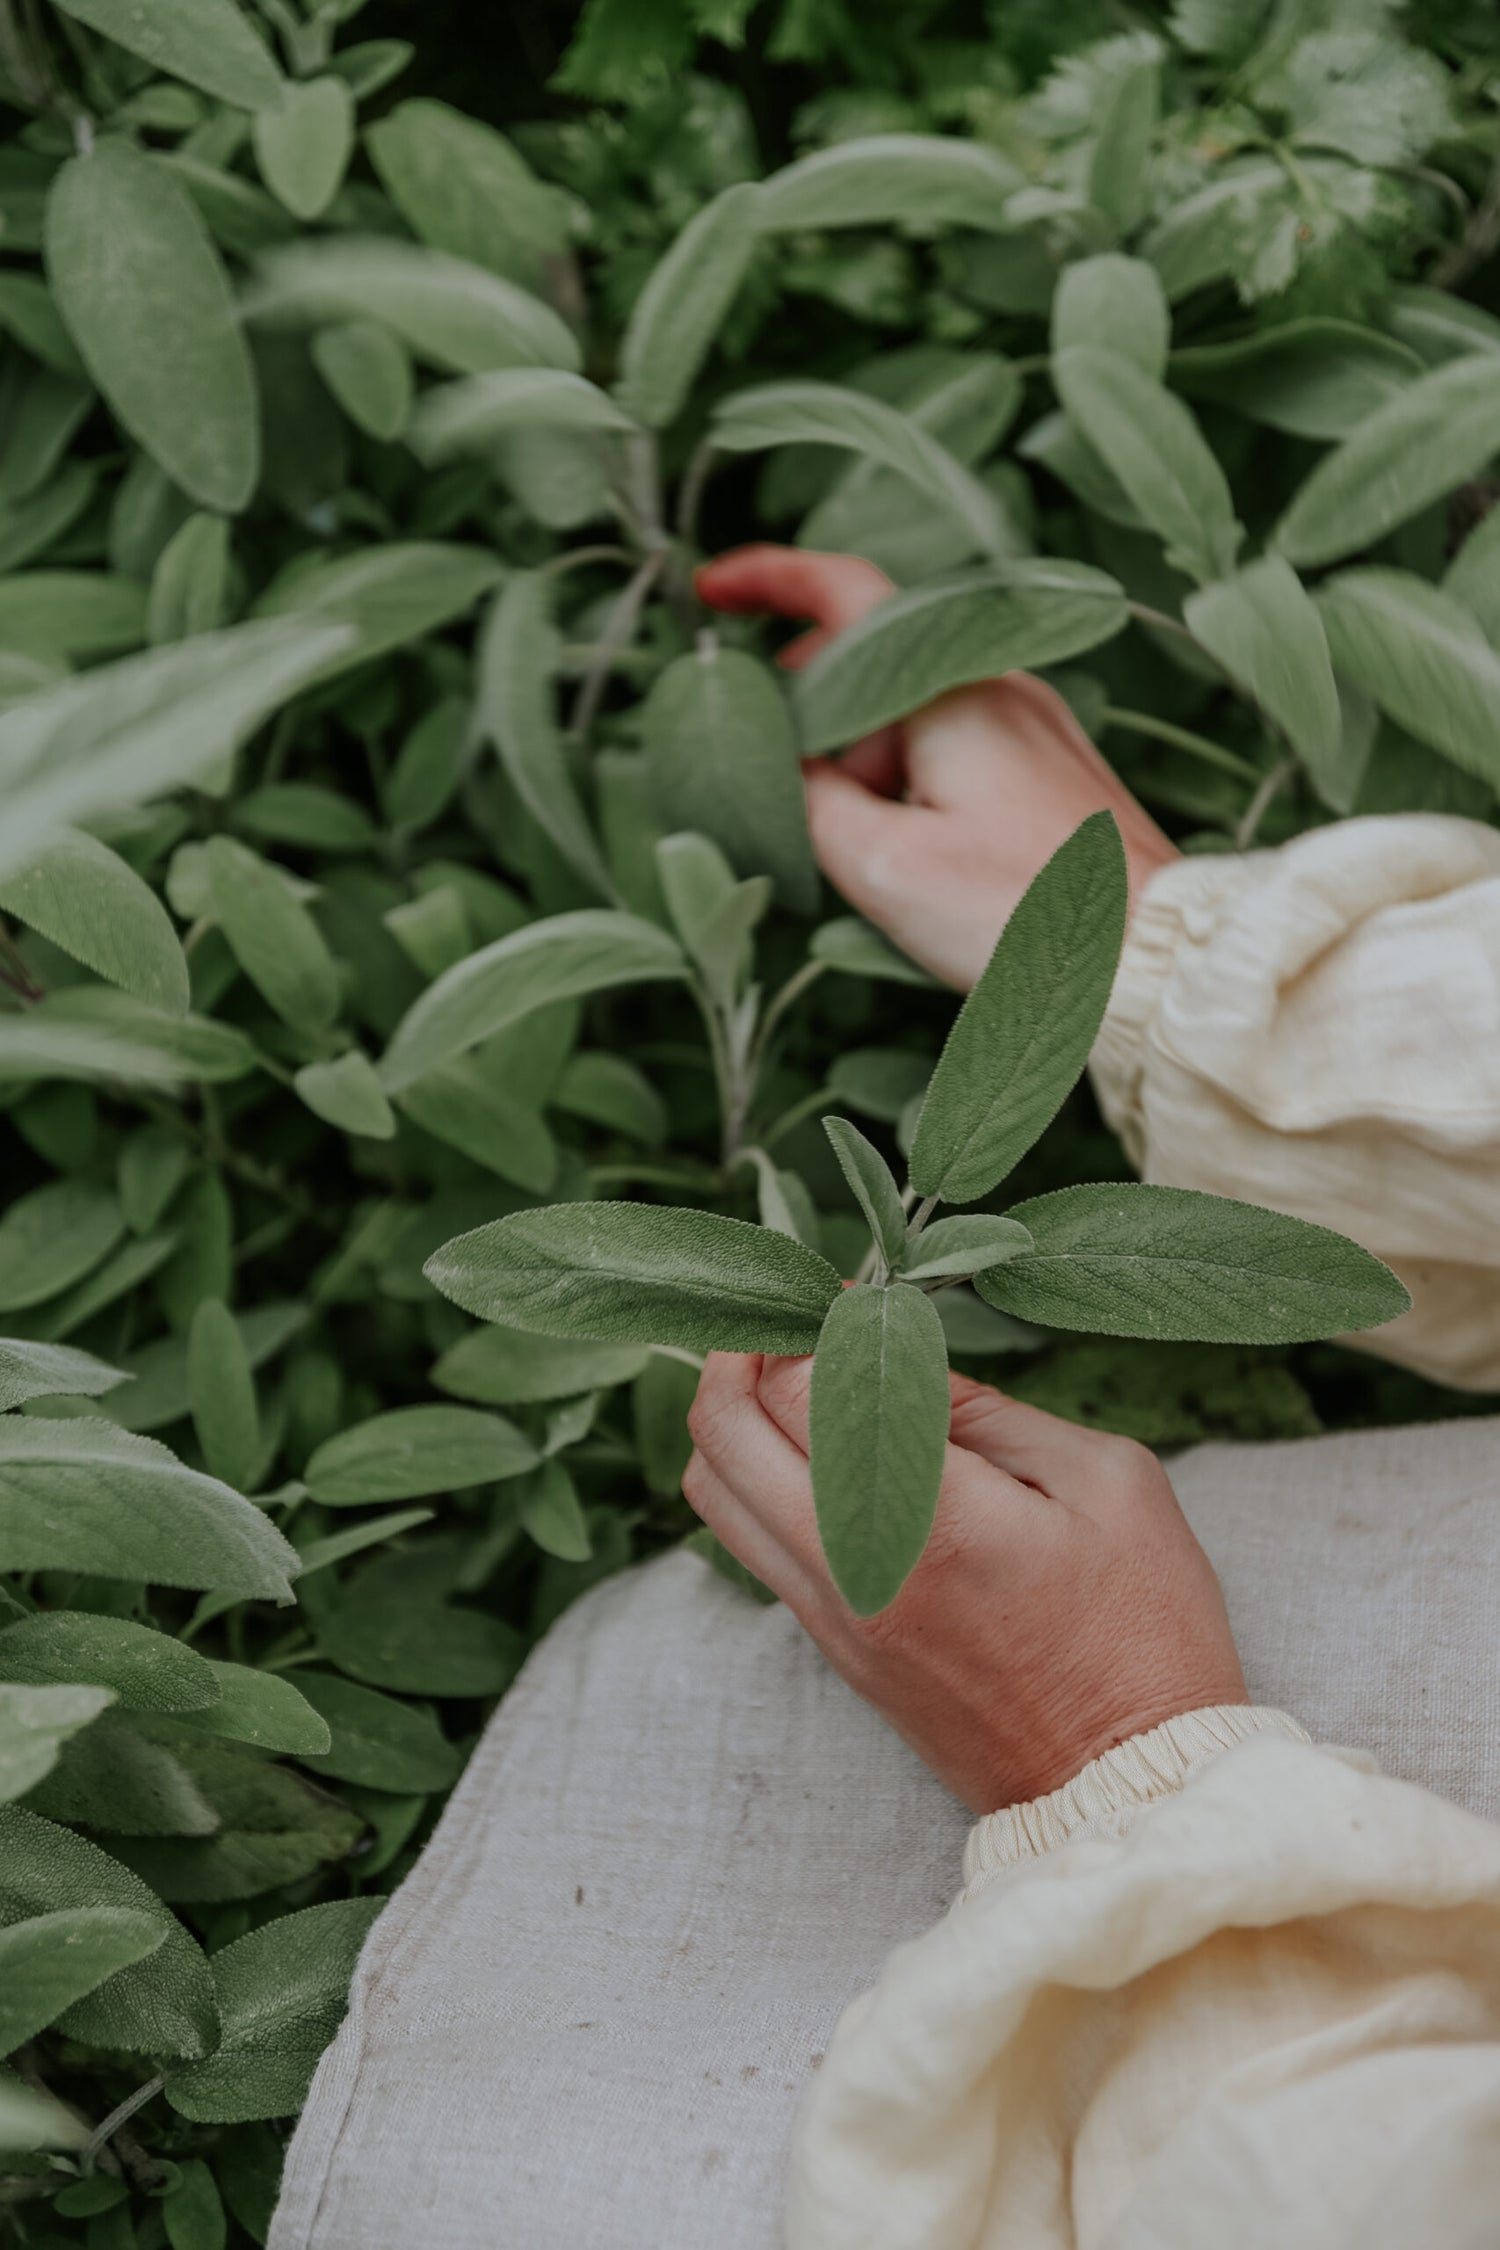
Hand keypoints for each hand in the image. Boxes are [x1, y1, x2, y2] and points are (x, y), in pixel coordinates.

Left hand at [684, 1352, 1246, 1813]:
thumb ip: (988, 1410)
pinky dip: (755, 1478)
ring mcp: (832, 1618)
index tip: (840, 1288)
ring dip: (734, 1418)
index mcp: (930, 1519)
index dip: (805, 1320)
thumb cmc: (1144, 1629)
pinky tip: (816, 1448)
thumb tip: (900, 1351)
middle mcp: (853, 1569)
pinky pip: (751, 1543)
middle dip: (740, 1352)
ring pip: (713, 1493)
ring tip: (794, 1374)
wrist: (1131, 1785)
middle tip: (789, 1316)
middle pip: (721, 1432)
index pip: (799, 1388)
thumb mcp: (1105, 1481)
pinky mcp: (835, 1651)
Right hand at [696, 545, 1178, 988]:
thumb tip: (777, 766)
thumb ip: (808, 802)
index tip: (712, 588)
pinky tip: (899, 846)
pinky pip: (956, 743)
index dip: (770, 580)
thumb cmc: (1023, 915)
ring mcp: (1034, 725)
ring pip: (913, 706)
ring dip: (859, 752)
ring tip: (843, 838)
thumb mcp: (882, 866)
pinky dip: (906, 772)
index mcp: (951, 689)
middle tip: (767, 758)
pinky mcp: (1051, 770)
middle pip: (874, 655)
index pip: (846, 593)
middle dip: (807, 698)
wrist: (1153, 961)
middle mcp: (999, 685)